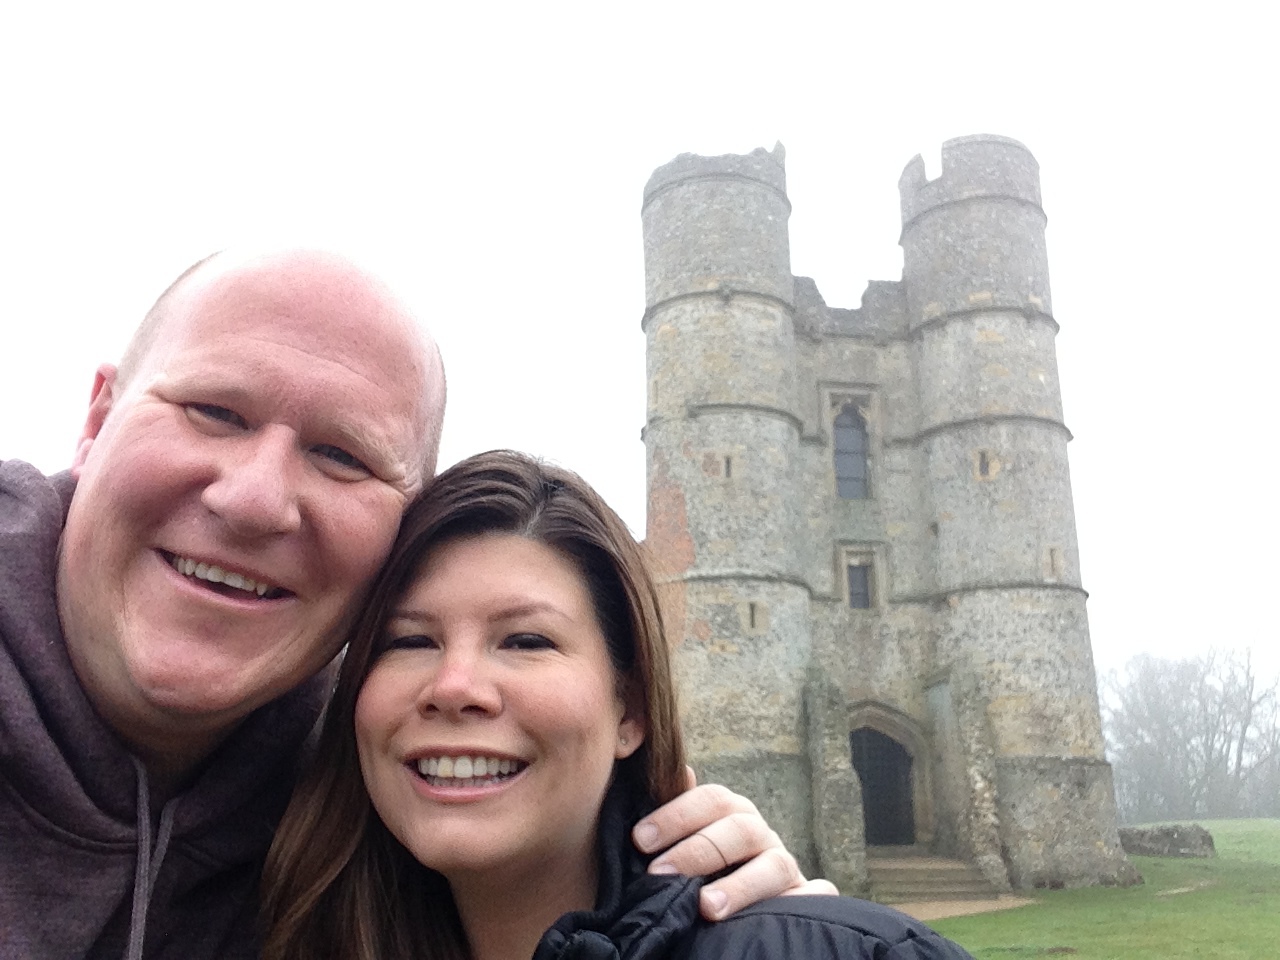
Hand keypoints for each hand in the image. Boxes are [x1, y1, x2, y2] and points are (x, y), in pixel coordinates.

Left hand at [633, 767, 838, 919]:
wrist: (747, 900)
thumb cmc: (705, 867)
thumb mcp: (689, 836)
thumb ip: (680, 810)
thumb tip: (682, 770)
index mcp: (732, 814)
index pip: (711, 799)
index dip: (676, 815)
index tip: (641, 838)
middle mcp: (760, 835)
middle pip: (740, 829)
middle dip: (698, 850)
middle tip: (660, 872)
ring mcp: (786, 867)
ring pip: (775, 865)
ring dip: (740, 885)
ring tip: (706, 907)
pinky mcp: (807, 897)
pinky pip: (818, 894)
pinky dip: (808, 900)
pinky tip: (786, 910)